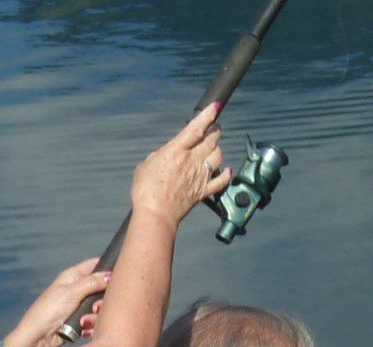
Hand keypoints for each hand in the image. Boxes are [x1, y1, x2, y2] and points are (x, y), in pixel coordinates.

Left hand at [5, 258, 108, 346]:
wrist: (38, 339)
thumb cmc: (48, 312)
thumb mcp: (71, 292)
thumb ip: (92, 282)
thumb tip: (111, 275)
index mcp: (73, 276)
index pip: (94, 265)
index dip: (106, 268)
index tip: (118, 276)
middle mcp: (77, 289)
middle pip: (102, 288)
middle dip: (101, 300)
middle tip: (95, 307)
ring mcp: (79, 306)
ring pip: (100, 307)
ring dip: (95, 316)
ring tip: (84, 322)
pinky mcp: (80, 321)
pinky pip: (94, 321)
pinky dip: (90, 325)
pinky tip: (83, 330)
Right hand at [130, 102, 229, 224]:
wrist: (155, 214)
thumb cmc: (145, 191)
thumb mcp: (146, 165)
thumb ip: (159, 156)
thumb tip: (166, 155)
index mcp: (176, 150)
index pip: (196, 128)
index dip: (207, 115)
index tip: (215, 106)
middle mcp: (191, 161)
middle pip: (211, 139)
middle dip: (214, 130)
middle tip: (214, 127)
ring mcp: (199, 176)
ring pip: (219, 156)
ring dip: (218, 149)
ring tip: (214, 148)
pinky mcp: (203, 192)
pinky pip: (221, 181)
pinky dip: (226, 174)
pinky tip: (227, 171)